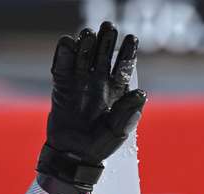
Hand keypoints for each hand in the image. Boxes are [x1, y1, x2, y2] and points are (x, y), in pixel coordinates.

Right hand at [37, 21, 146, 190]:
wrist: (73, 156)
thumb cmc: (99, 146)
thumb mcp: (118, 132)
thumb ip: (128, 113)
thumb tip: (141, 92)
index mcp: (116, 92)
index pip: (123, 67)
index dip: (127, 52)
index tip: (132, 39)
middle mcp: (98, 84)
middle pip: (103, 56)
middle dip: (106, 41)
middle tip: (108, 27)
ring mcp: (79, 84)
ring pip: (83, 57)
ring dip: (86, 44)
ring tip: (89, 34)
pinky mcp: (61, 87)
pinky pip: (62, 67)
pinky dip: (64, 54)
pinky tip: (69, 43)